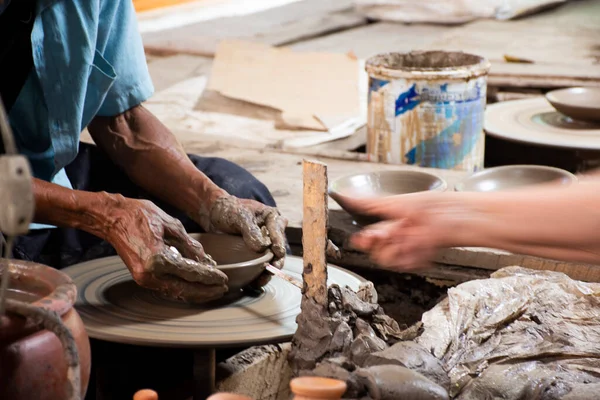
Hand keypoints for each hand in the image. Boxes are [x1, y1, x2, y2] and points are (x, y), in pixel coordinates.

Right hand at [103, 197, 227, 302]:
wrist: (112, 218)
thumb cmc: (139, 216)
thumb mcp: (171, 225)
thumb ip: (190, 245)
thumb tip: (206, 260)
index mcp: (159, 259)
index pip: (192, 273)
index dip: (210, 277)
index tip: (223, 279)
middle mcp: (150, 274)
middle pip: (185, 289)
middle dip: (206, 291)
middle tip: (222, 289)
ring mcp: (144, 279)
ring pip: (176, 292)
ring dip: (195, 293)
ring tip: (212, 291)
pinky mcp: (141, 278)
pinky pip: (166, 288)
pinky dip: (182, 289)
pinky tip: (194, 287)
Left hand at [198, 194, 287, 287]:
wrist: (214, 214)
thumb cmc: (229, 210)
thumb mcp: (240, 216)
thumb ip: (251, 230)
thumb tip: (261, 247)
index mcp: (272, 218)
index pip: (279, 231)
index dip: (279, 242)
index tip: (277, 252)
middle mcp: (272, 232)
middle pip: (278, 248)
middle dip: (276, 261)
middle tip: (272, 269)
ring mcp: (264, 245)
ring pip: (271, 260)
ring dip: (268, 270)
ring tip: (263, 279)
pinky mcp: (255, 255)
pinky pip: (260, 266)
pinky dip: (258, 274)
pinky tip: (254, 282)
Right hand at [344, 192, 468, 270]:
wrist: (451, 217)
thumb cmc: (427, 205)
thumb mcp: (392, 202)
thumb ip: (365, 202)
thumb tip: (343, 195)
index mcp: (389, 225)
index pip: (369, 238)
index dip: (365, 239)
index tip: (362, 238)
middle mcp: (397, 239)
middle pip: (375, 252)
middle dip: (379, 243)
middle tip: (387, 234)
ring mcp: (407, 250)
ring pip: (388, 260)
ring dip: (395, 249)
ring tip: (407, 236)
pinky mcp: (418, 260)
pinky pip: (404, 265)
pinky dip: (411, 256)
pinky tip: (419, 244)